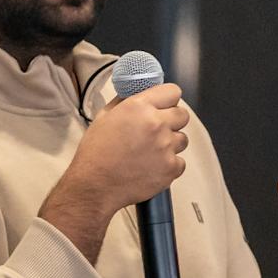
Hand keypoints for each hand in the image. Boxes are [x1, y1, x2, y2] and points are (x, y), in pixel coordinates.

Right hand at [40, 83, 190, 261]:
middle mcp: (157, 124)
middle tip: (156, 132)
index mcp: (139, 107)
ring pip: (182, 139)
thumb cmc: (95, 152)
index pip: (173, 91)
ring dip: (170, 144)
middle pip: (183, 115)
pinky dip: (168, 166)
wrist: (94, 186)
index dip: (167, 100)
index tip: (162, 107)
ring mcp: (166, 147)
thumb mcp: (104, 118)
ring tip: (150, 154)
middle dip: (172, 121)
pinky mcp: (171, 168)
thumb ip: (125, 102)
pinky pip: (180, 162)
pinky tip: (151, 168)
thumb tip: (139, 94)